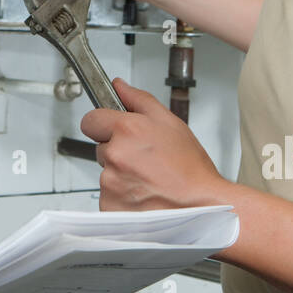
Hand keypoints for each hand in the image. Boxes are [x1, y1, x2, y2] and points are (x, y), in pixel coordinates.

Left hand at [81, 77, 228, 211]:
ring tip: (148, 180)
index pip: (90, 120)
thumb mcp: (170, 122)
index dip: (103, 125)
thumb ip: (139, 100)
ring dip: (121, 177)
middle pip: (100, 148)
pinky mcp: (109, 206)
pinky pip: (108, 197)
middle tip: (144, 160)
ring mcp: (110, 183)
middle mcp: (114, 155)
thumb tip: (119, 86)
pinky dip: (121, 198)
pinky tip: (143, 196)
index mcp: (126, 130)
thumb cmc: (190, 168)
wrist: (202, 206)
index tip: (114, 132)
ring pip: (105, 174)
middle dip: (117, 152)